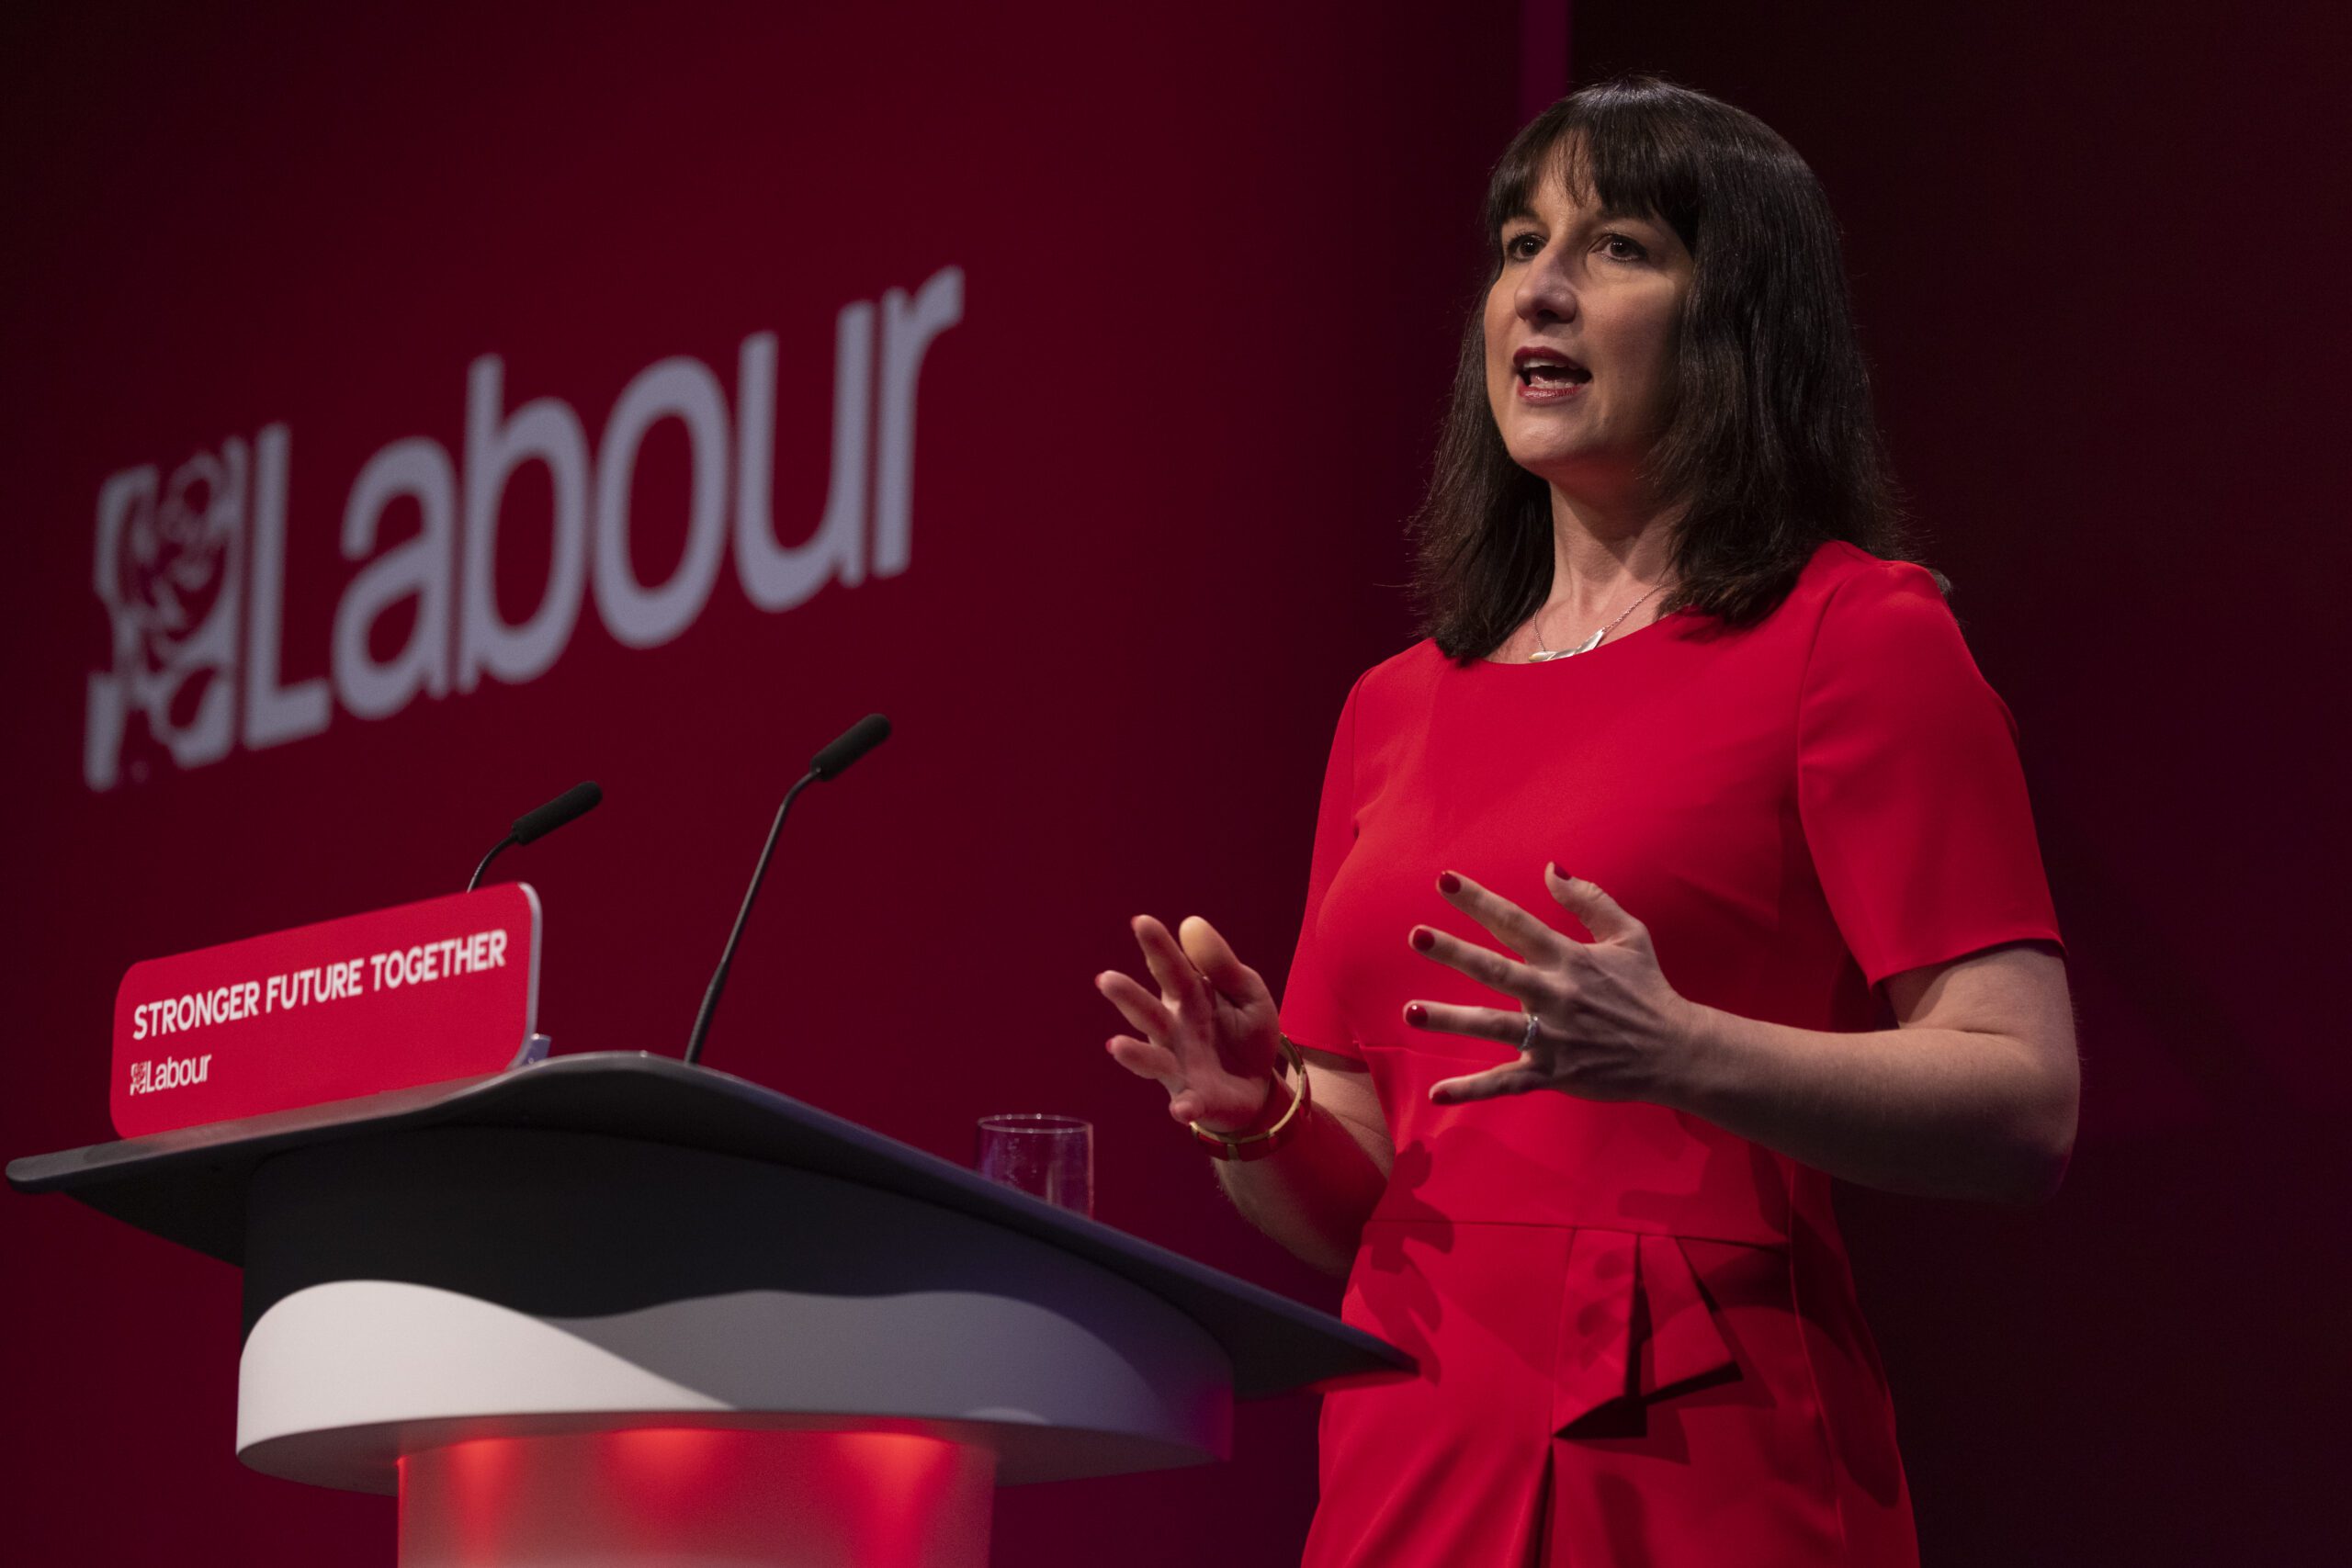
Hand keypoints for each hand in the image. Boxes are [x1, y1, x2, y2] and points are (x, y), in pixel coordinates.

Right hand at [1097, 915, 1287, 1132]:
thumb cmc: (1244, 1034)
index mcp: (1188, 998)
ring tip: (1116, 1046)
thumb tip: (1190, 922)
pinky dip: (1182, 1106)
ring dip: (1135, 1054)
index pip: (1170, 969)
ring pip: (1153, 1059)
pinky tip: (1181, 1108)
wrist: (1260, 1087)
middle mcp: (1174, 1030)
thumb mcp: (1247, 992)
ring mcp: (1179, 1066)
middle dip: (1128, 998)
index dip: (1157, 948)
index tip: (1141, 922)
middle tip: (1106, 980)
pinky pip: (1185, 1102)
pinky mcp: (1194, 1099)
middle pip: (1149, 1013)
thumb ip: (1221, 964)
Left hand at [1407, 865, 1701, 1106]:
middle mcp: (1555, 995)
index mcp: (1570, 959)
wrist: (1676, 1050)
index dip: (1480, 900)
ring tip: (1410, 1012)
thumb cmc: (1648, 989)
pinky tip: (1437, 1094)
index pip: (1517, 923)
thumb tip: (1551, 869)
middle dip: (1454, 953)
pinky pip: (1506, 1083)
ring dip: (1450, 1020)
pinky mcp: (1552, 1073)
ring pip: (1493, 1026)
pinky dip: (1472, 1090)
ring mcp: (1551, 1037)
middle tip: (1416, 936)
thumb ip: (1590, 900)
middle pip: (1496, 970)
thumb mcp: (1629, 935)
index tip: (1444, 880)